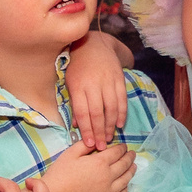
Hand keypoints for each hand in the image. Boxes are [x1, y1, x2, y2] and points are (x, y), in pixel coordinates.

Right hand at [40, 141, 134, 191]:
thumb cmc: (59, 174)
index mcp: (100, 162)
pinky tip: (125, 186)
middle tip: (132, 154)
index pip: (117, 152)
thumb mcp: (70, 153)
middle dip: (130, 158)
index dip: (122, 148)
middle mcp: (108, 177)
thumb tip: (97, 141)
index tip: (124, 146)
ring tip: (134, 167)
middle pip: (124, 165)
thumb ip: (85, 145)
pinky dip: (125, 189)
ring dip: (131, 172)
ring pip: (126, 180)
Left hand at [62, 33, 131, 148]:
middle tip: (101, 147)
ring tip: (110, 138)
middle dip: (99, 132)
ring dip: (111, 125)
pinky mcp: (118, 79)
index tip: (89, 143)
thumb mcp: (70, 82)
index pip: (83, 112)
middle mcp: (94, 84)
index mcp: (78, 86)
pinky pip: (122, 99)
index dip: (86, 130)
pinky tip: (119, 124)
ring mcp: (107, 81)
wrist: (93, 44)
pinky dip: (121, 113)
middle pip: (97, 113)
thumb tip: (76, 125)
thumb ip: (74, 103)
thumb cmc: (77, 66)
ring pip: (111, 108)